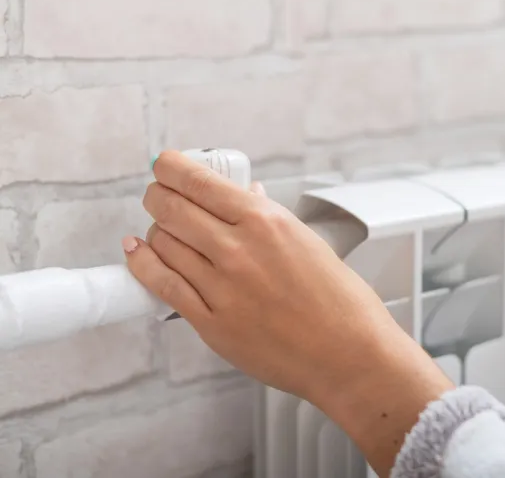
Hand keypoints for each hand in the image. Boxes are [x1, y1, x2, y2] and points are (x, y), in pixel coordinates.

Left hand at [123, 151, 452, 475]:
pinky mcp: (210, 323)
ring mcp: (221, 287)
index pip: (199, 181)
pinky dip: (143, 264)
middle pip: (171, 208)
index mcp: (267, 222)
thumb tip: (247, 198)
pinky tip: (139, 254)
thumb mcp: (310, 244)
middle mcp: (238, 249)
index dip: (171, 168)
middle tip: (158, 194)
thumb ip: (271, 220)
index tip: (164, 164)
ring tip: (162, 230)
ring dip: (156, 231)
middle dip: (157, 195)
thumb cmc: (341, 304)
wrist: (349, 355)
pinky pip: (160, 285)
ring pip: (162, 243)